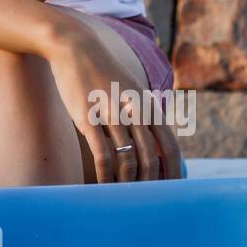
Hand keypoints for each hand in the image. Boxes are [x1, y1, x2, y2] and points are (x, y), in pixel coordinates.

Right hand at [45, 23, 183, 182]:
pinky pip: (102, 154)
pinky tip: (101, 184)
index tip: (170, 192)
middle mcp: (134, 110)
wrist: (73, 46)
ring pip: (127, 159)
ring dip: (126, 182)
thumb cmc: (101, 71)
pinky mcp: (87, 117)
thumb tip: (154, 142)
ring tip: (121, 195)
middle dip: (149, 184)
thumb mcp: (130, 88)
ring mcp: (111, 114)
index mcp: (147, 104)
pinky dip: (104, 174)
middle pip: (150, 158)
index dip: (172, 173)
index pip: (169, 147)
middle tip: (144, 201)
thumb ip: (144, 113)